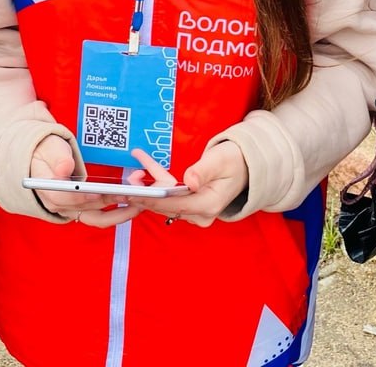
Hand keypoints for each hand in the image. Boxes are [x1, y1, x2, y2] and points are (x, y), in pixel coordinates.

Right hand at [28, 134, 140, 227]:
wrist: (46, 156)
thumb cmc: (48, 152)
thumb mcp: (52, 150)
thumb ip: (59, 159)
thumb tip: (64, 170)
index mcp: (51, 192)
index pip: (65, 200)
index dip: (82, 197)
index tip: (97, 193)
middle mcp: (62, 206)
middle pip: (88, 212)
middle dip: (111, 207)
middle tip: (131, 197)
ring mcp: (74, 209)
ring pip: (98, 218)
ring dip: (119, 213)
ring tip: (138, 204)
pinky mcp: (84, 208)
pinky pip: (102, 214)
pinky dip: (117, 211)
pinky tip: (132, 202)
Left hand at [123, 143, 248, 226]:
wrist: (245, 166)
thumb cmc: (234, 160)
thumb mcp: (220, 160)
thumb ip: (203, 170)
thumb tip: (189, 182)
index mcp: (209, 205)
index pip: (176, 206)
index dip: (154, 200)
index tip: (135, 194)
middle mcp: (202, 214)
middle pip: (168, 206)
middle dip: (147, 192)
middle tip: (130, 179)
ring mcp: (197, 213)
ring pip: (166, 203)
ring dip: (151, 187)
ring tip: (136, 171)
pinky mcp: (192, 208)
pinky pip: (170, 198)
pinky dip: (159, 185)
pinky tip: (146, 169)